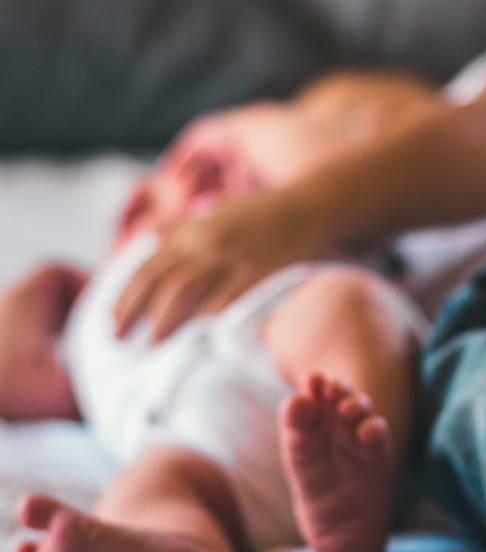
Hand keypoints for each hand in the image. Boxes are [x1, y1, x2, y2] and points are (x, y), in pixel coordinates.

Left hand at [113, 188, 332, 342]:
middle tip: (119, 338)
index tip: (112, 318)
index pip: (148, 264)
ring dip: (165, 320)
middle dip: (134, 310)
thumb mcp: (215, 211)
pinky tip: (198, 339)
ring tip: (153, 345)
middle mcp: (206, 243)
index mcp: (193, 230)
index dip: (126, 293)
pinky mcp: (258, 273)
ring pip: (186, 291)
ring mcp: (232, 258)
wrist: (309, 206)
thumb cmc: (263, 213)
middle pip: (160, 281)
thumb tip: (151, 241)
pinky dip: (210, 320)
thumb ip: (183, 227)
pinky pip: (228, 300)